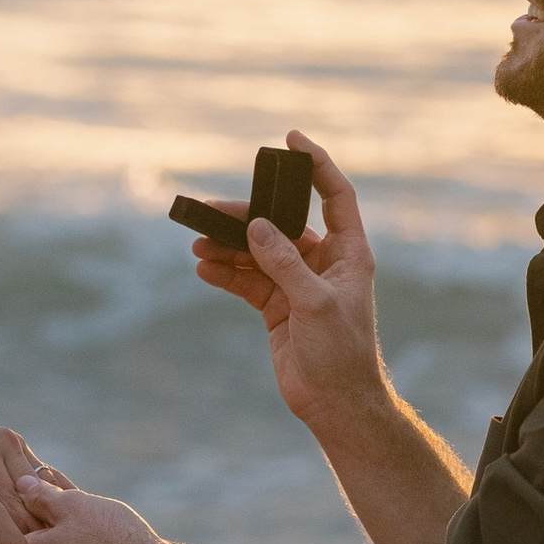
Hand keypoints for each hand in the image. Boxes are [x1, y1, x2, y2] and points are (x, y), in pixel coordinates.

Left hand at [17, 484, 171, 543]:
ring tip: (78, 515)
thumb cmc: (110, 538)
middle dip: (40, 521)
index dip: (19, 504)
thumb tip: (20, 486)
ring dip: (59, 539)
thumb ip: (41, 495)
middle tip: (52, 497)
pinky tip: (92, 540)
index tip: (30, 490)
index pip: (9, 528)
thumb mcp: (72, 505)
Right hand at [190, 132, 385, 430]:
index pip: (335, 195)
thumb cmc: (342, 354)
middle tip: (209, 212)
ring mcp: (297, 284)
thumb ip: (285, 263)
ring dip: (227, 248)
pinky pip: (247, 281)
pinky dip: (225, 274)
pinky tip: (203, 270)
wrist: (335, 404)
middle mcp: (323, 263)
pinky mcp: (277, 308)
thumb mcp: (315, 304)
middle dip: (246, 217)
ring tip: (196, 245)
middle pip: (281, 224)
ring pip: (257, 253)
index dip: (316, 165)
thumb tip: (257, 226)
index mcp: (348, 253)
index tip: (291, 139)